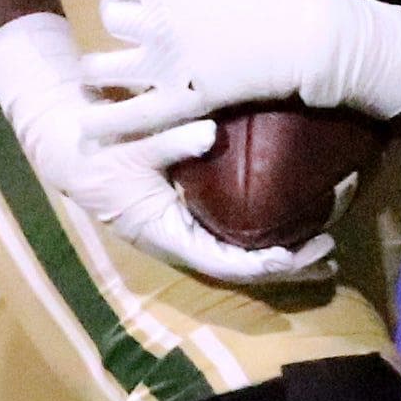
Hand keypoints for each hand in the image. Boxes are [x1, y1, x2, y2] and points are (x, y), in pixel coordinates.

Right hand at [0, 14, 335, 286]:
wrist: (72, 144)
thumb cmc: (99, 148)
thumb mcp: (132, 143)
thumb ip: (170, 139)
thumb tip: (211, 133)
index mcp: (165, 234)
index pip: (221, 262)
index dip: (259, 263)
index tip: (290, 255)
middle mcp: (180, 241)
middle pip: (240, 267)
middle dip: (285, 265)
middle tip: (328, 252)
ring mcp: (186, 231)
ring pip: (241, 255)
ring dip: (282, 255)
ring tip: (323, 249)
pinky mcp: (190, 216)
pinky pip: (234, 236)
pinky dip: (265, 235)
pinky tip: (294, 227)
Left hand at [80, 0, 400, 145]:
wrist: (305, 36)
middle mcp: (153, 27)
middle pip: (110, 17)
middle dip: (113, 9)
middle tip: (124, 11)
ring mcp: (165, 68)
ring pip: (105, 67)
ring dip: (95, 64)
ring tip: (94, 67)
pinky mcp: (182, 100)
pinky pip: (134, 117)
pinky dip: (106, 124)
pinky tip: (83, 131)